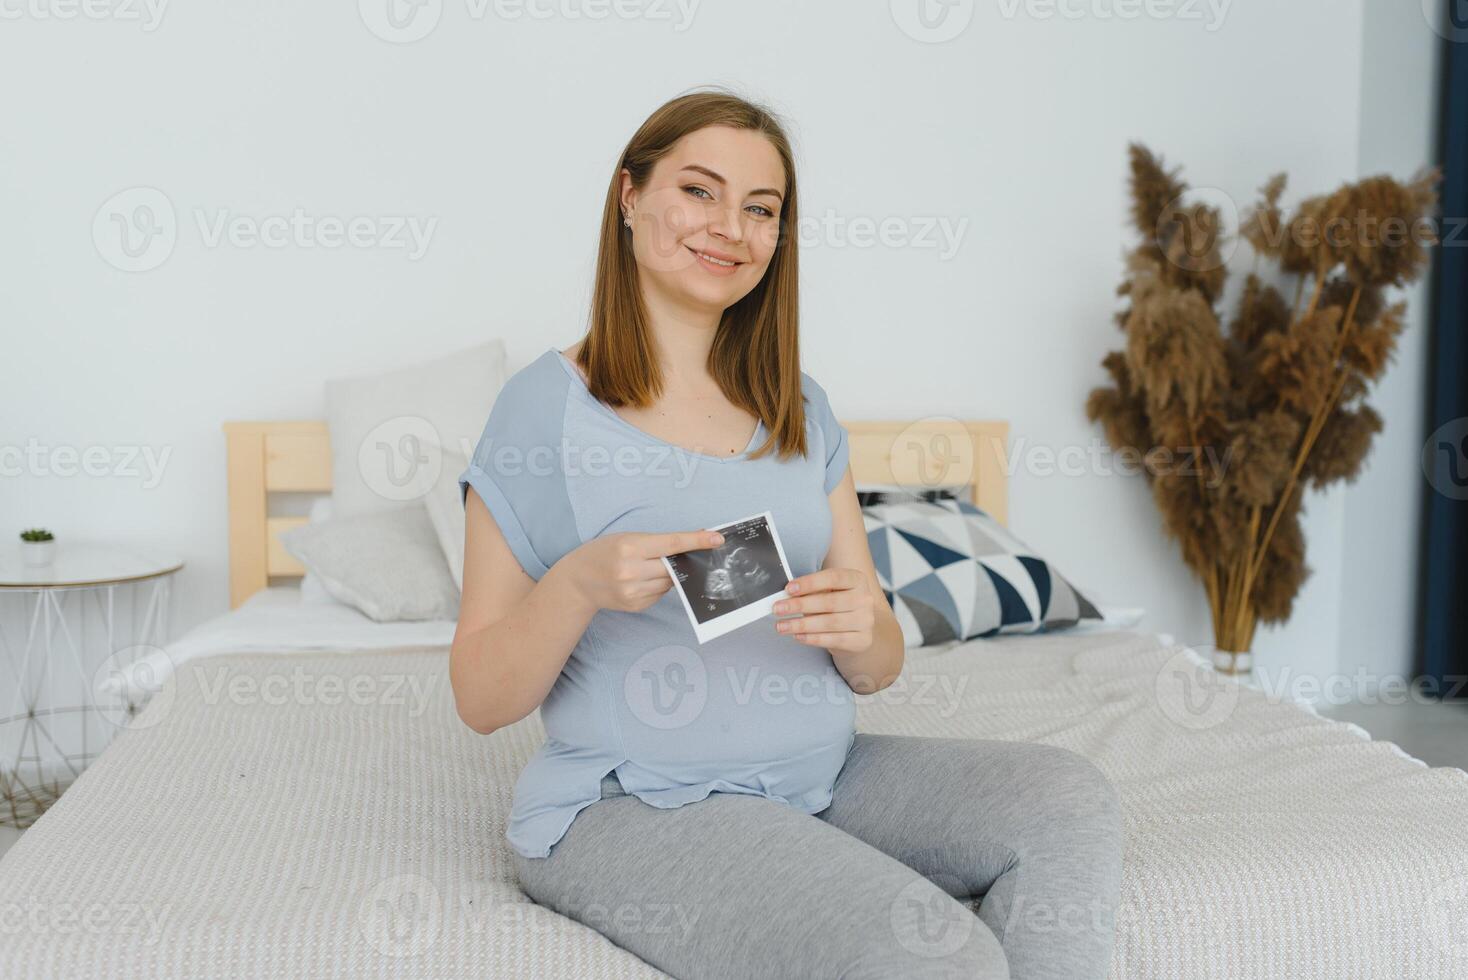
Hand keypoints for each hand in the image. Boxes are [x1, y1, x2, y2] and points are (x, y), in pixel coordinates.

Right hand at [567, 529, 723, 612]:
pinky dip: (659, 585)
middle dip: (685, 559)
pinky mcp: (635, 605)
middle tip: (691, 553)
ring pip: (669, 582)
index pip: (672, 544)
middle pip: (674, 566)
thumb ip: (657, 541)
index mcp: (629, 548)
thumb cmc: (602, 553)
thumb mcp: (625, 538)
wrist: (577, 582)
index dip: (697, 541)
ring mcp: (633, 592)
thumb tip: (692, 542)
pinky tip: (643, 579)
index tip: (717, 539)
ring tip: (651, 566)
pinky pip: (660, 593)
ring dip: (670, 573)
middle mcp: (631, 572)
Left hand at [772, 568, 876, 653]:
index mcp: (857, 580)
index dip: (810, 583)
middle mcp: (865, 599)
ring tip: (782, 626)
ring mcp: (866, 621)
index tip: (789, 589)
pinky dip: (813, 638)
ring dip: (801, 625)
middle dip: (800, 605)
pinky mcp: (863, 640)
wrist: (857, 629)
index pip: (833, 577)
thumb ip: (811, 591)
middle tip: (778, 609)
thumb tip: (785, 597)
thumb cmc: (836, 605)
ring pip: (830, 623)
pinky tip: (798, 636)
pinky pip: (834, 639)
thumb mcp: (827, 592)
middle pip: (830, 602)